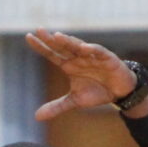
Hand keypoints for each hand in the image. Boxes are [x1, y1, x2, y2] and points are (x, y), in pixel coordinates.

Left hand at [27, 29, 145, 121]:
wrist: (119, 92)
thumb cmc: (96, 91)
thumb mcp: (74, 101)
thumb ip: (57, 107)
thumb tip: (36, 117)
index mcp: (69, 65)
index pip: (52, 53)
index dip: (41, 46)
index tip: (28, 37)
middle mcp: (78, 57)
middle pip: (62, 46)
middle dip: (51, 39)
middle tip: (39, 30)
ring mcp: (92, 56)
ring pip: (78, 46)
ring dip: (68, 41)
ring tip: (57, 36)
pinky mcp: (107, 58)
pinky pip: (99, 52)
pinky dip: (92, 50)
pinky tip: (84, 47)